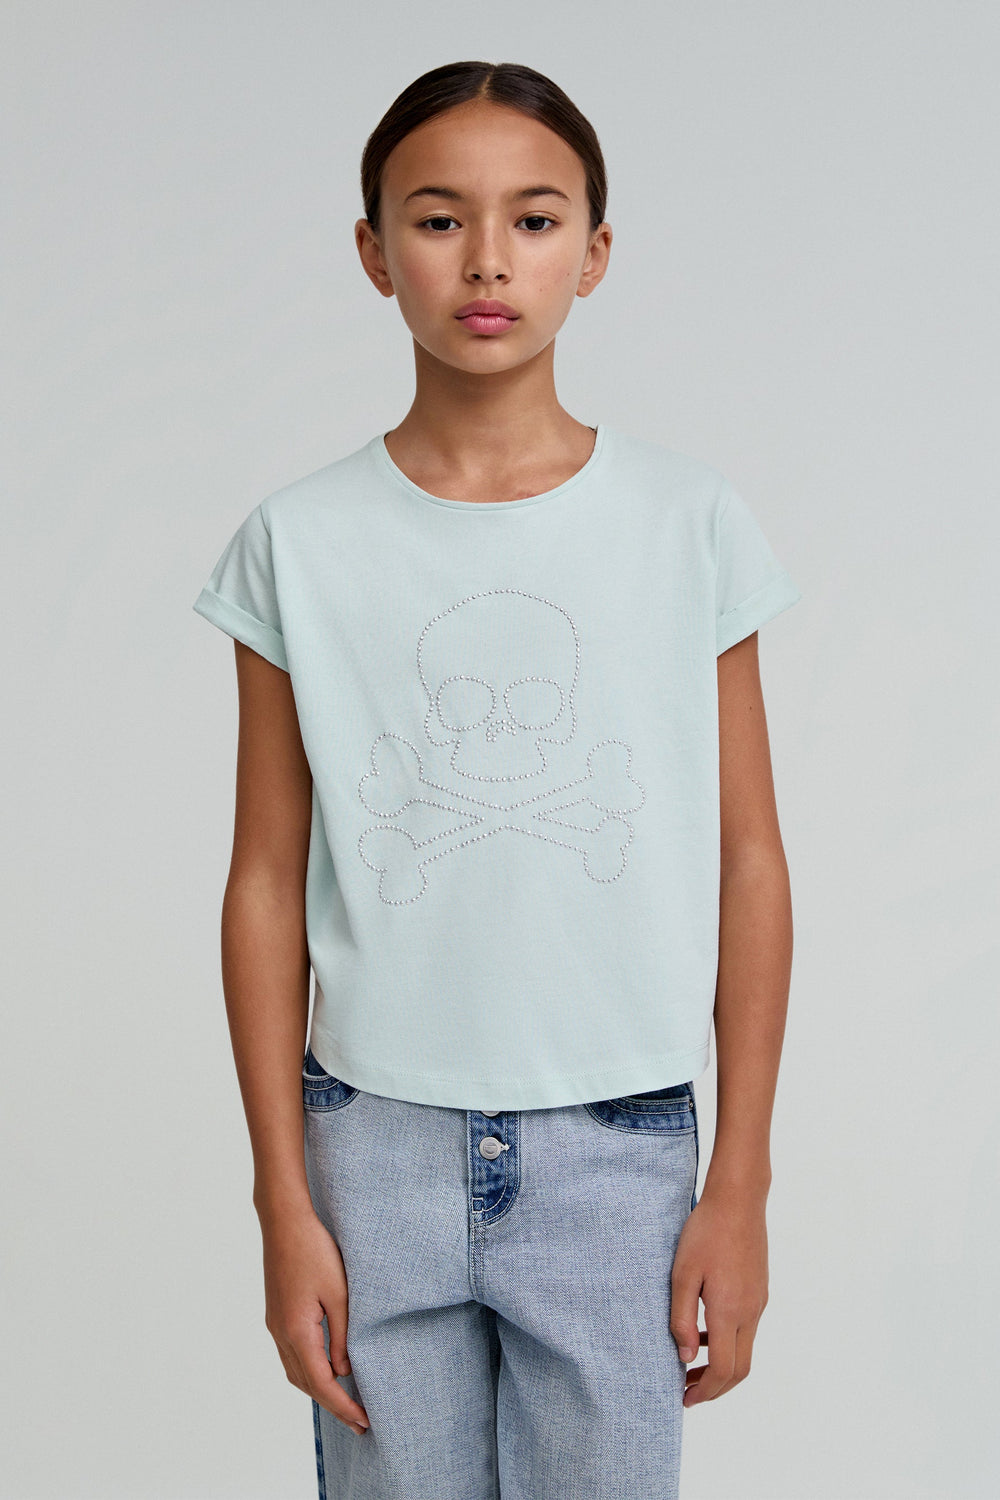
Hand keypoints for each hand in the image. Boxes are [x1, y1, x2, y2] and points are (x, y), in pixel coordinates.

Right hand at [260, 1206, 370, 1435]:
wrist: (284, 1222)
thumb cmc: (315, 1251)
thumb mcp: (339, 1293)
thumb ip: (343, 1335)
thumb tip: (344, 1370)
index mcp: (297, 1332)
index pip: (322, 1383)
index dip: (343, 1406)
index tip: (364, 1422)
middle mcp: (281, 1334)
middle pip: (306, 1384)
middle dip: (332, 1405)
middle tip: (359, 1422)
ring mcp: (275, 1325)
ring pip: (295, 1372)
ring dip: (318, 1391)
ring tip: (344, 1402)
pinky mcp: (276, 1315)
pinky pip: (291, 1356)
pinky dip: (308, 1372)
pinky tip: (325, 1370)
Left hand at [669, 1186, 768, 1406]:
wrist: (738, 1200)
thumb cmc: (706, 1232)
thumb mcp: (682, 1274)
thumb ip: (682, 1318)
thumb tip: (686, 1358)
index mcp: (730, 1310)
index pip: (724, 1369)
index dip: (705, 1391)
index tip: (684, 1398)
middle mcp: (750, 1312)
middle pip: (740, 1370)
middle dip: (715, 1388)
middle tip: (687, 1393)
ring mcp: (758, 1301)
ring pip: (745, 1350)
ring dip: (721, 1367)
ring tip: (691, 1368)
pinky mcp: (759, 1290)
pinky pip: (747, 1329)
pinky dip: (728, 1344)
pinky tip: (706, 1334)